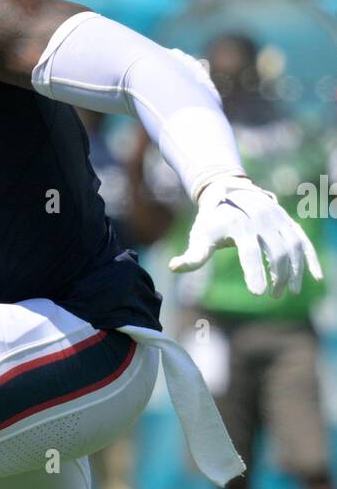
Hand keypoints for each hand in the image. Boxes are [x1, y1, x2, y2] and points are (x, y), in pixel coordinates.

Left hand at [169, 173, 322, 297]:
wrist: (229, 192)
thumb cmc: (212, 221)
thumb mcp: (200, 236)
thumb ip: (193, 255)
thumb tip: (173, 267)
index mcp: (239, 223)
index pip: (249, 251)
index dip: (254, 272)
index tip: (257, 293)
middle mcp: (262, 218)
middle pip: (276, 250)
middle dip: (277, 275)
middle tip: (272, 296)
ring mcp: (278, 218)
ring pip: (293, 246)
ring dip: (293, 271)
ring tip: (285, 292)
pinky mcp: (288, 222)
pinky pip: (303, 241)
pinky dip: (310, 260)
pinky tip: (315, 280)